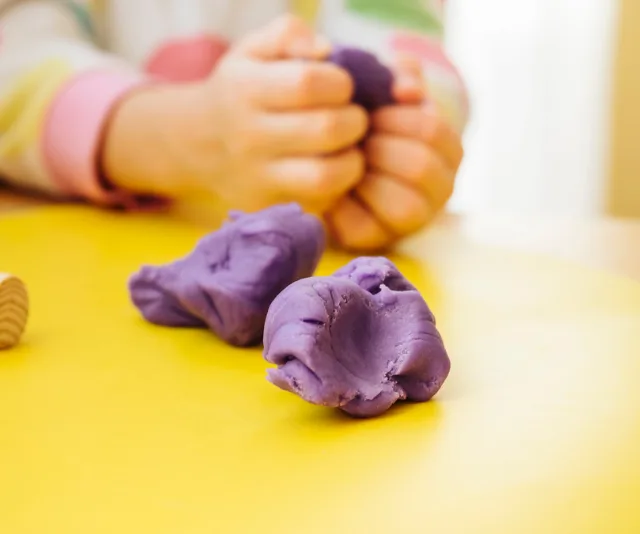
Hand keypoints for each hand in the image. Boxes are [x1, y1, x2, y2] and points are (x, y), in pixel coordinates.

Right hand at [102, 15, 367, 212]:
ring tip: (348, 148)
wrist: (197, 142)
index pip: (309, 84)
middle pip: (325, 130)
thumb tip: (325, 51)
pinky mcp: (268, 206)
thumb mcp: (253, 50)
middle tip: (352, 118)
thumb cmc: (240, 90)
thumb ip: (289, 36)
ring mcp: (258, 177)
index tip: (341, 86)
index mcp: (246, 90)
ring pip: (326, 176)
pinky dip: (337, 187)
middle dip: (355, 120)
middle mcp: (249, 136)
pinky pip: (318, 202)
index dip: (340, 82)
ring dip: (353, 160)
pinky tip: (333, 169)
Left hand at [326, 56, 462, 250]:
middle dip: (379, 149)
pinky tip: (337, 188)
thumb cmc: (367, 125)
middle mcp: (442, 189)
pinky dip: (345, 205)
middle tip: (356, 141)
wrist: (327, 161)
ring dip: (367, 179)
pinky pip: (368, 227)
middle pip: (421, 166)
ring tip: (349, 164)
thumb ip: (400, 77)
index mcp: (449, 150)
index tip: (370, 115)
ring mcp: (415, 220)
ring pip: (405, 206)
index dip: (394, 118)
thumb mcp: (387, 94)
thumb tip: (406, 90)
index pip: (432, 128)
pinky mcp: (378, 239)